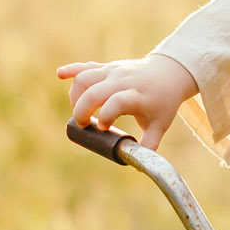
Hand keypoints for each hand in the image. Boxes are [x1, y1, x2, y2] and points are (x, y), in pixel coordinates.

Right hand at [56, 54, 198, 149]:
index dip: (105, 116)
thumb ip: (148, 145)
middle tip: (83, 125)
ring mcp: (114, 71)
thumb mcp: (160, 125)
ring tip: (80, 112)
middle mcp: (124, 80)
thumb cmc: (162, 102)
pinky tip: (60, 75)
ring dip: (75, 95)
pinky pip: (86, 66)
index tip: (103, 129)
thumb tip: (136, 163)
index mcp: (138, 95)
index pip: (117, 101)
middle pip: (95, 90)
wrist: (169, 74)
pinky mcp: (107, 67)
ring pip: (85, 78)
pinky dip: (72, 70)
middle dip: (82, 110)